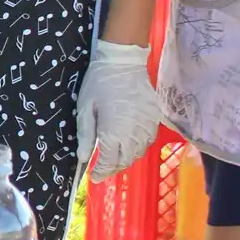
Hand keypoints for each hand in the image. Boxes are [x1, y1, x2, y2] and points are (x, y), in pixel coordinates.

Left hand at [76, 40, 158, 182]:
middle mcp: (133, 134)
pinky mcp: (155, 119)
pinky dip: (138, 147)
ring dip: (126, 159)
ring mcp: (147, 127)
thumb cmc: (99, 83)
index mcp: (113, 132)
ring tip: (114, 157)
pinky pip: (148, 141)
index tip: (94, 177)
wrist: (124, 62)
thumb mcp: (85, 109)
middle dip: (113, 168)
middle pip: (125, 161)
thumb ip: (86, 136)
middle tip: (102, 168)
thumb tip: (83, 158)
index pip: (109, 162)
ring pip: (138, 153)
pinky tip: (128, 143)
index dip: (101, 172)